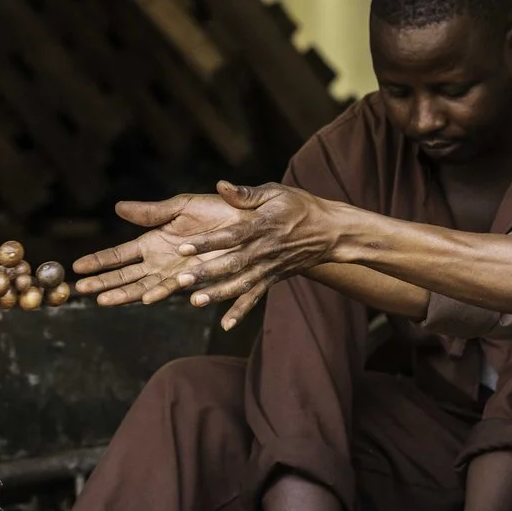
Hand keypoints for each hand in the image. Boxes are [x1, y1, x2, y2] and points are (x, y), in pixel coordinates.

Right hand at [70, 192, 251, 306]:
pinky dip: (159, 293)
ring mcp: (177, 274)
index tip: (77, 267)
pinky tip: (145, 298)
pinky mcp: (196, 280)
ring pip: (143, 287)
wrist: (251, 223)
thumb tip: (118, 207)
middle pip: (125, 276)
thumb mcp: (181, 207)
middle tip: (78, 290)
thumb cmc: (217, 211)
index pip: (119, 254)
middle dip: (102, 282)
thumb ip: (150, 211)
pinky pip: (174, 288)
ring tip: (101, 300)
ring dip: (122, 294)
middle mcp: (161, 262)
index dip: (99, 260)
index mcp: (153, 241)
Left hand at [155, 180, 355, 328]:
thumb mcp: (276, 192)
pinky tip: (225, 325)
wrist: (330, 232)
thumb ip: (247, 193)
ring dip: (218, 294)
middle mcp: (264, 250)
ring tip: (195, 302)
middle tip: (181, 279)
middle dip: (206, 272)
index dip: (208, 242)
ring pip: (241, 284)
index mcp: (262, 226)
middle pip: (232, 263)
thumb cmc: (299, 207)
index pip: (231, 236)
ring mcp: (268, 268)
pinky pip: (256, 298)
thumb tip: (220, 185)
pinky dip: (241, 311)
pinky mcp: (272, 279)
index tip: (184, 246)